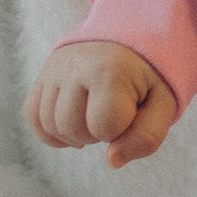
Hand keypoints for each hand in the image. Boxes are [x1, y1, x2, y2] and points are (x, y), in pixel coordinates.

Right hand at [29, 40, 178, 166]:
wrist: (133, 35)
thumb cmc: (150, 77)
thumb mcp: (164, 104)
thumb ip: (147, 136)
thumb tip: (112, 160)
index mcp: (110, 70)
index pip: (104, 127)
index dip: (121, 130)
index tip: (132, 111)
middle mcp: (75, 65)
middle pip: (71, 128)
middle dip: (96, 134)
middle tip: (114, 115)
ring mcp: (55, 68)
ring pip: (49, 125)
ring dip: (75, 134)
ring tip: (96, 116)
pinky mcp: (43, 73)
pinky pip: (32, 115)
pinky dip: (50, 131)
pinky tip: (73, 127)